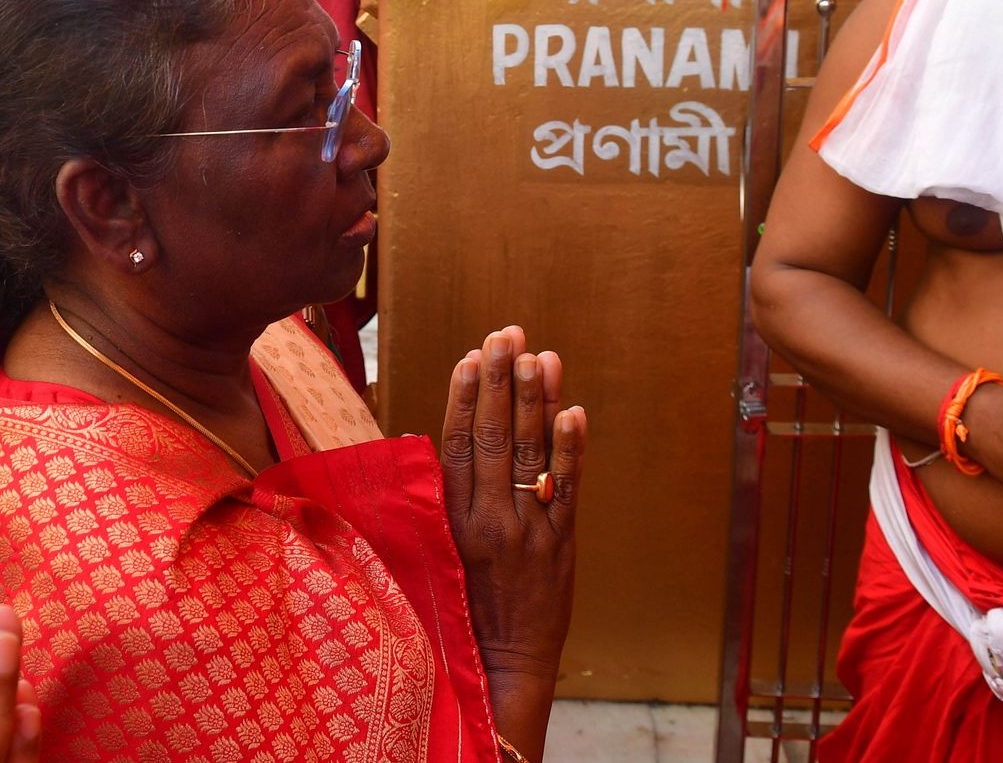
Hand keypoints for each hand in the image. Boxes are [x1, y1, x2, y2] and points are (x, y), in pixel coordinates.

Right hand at [440, 326, 586, 760]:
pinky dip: (571, 448)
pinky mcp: (561, 544)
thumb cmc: (460, 610)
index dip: (464, 398)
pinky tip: (573, 410)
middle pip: (494, 438)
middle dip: (500, 382)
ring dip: (536, 401)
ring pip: (531, 454)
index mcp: (451, 523)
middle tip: (506, 334)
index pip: (456, 446)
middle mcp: (489, 521)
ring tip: (539, 355)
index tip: (470, 357)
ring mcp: (529, 531)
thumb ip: (438, 501)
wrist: (503, 668)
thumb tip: (429, 443)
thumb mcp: (436, 555)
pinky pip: (568, 488)